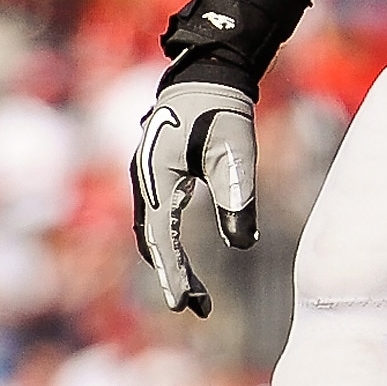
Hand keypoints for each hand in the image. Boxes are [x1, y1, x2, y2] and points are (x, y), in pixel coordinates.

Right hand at [131, 80, 258, 317]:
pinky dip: (170, 246)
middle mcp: (143, 182)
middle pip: (153, 242)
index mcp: (156, 177)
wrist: (206, 76)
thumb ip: (238, 197)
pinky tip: (186, 262)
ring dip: (171, 264)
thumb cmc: (223, 112)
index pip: (163, 238)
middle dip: (173, 276)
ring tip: (198, 296)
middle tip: (197, 309)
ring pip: (153, 234)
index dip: (174, 273)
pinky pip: (158, 221)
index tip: (185, 305)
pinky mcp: (156, 177)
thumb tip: (243, 244)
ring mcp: (146, 179)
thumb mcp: (236, 154)